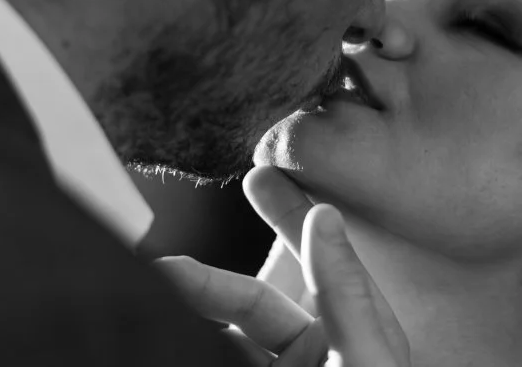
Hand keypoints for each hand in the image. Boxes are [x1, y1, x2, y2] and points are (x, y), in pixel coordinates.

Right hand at [158, 165, 408, 366]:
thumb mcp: (369, 366)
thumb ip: (346, 294)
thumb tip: (324, 212)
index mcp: (346, 341)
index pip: (307, 263)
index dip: (285, 215)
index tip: (257, 174)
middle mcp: (306, 360)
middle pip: (244, 304)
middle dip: (202, 279)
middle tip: (159, 267)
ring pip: (217, 338)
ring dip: (185, 316)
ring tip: (152, 299)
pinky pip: (212, 355)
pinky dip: (181, 337)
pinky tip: (160, 329)